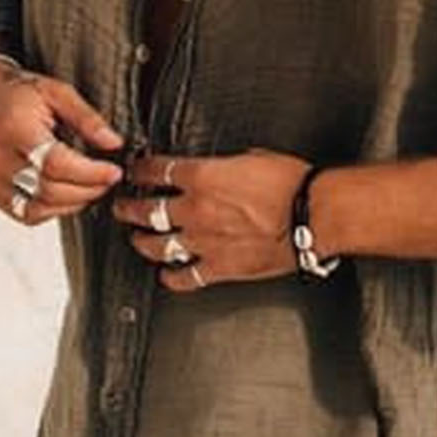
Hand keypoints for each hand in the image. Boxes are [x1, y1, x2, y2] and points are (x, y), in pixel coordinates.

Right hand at [0, 62, 123, 225]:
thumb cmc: (18, 94)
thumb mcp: (57, 92)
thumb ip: (86, 118)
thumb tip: (114, 143)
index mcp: (14, 128)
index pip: (55, 163)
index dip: (90, 173)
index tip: (113, 171)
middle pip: (49, 190)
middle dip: (87, 190)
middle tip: (107, 180)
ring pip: (39, 208)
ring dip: (72, 204)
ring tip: (90, 187)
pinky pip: (26, 215)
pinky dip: (52, 210)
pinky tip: (67, 195)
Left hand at [112, 150, 310, 293]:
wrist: (314, 215)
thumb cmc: (293, 184)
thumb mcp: (255, 158)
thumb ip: (228, 166)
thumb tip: (224, 168)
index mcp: (203, 176)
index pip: (156, 170)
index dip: (140, 171)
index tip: (135, 172)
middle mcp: (196, 210)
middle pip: (146, 210)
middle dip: (129, 208)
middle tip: (123, 207)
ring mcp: (204, 242)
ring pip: (156, 246)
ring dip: (142, 243)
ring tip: (138, 240)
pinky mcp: (220, 269)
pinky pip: (185, 278)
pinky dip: (172, 278)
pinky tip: (167, 275)